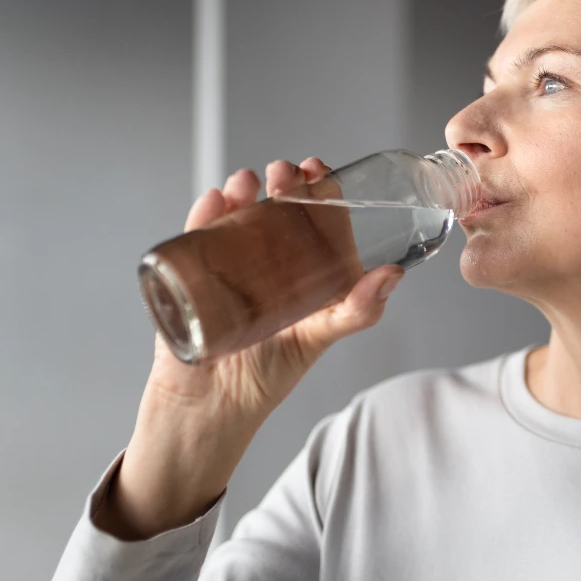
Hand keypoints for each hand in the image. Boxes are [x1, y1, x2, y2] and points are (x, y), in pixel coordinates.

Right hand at [146, 157, 404, 420]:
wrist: (213, 409)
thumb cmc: (268, 374)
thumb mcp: (320, 335)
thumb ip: (357, 310)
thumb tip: (393, 274)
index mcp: (298, 268)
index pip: (310, 216)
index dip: (315, 189)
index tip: (319, 171)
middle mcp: (262, 260)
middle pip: (272, 207)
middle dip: (280, 183)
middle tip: (284, 175)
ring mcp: (224, 265)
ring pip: (232, 214)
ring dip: (239, 190)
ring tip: (247, 184)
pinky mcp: (188, 277)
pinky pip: (193, 237)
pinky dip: (203, 215)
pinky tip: (214, 202)